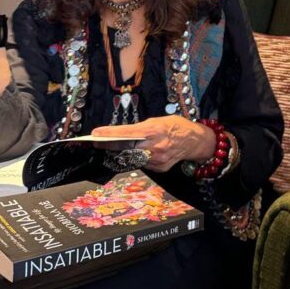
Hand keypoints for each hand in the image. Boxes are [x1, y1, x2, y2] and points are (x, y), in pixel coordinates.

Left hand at [92, 117, 216, 172]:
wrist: (194, 141)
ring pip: (132, 158)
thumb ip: (142, 128)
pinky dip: (136, 158)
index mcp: (155, 130)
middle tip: (97, 142)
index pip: (127, 133)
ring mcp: (157, 160)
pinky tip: (132, 153)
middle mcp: (155, 147)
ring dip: (121, 152)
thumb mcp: (159, 120)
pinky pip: (142, 163)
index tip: (95, 133)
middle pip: (126, 148)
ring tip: (110, 147)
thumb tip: (124, 133)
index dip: (109, 133)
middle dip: (110, 145)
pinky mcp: (159, 168)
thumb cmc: (176, 126)